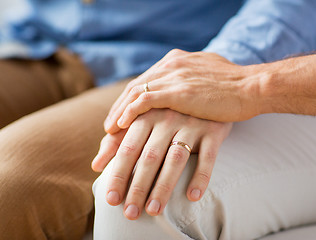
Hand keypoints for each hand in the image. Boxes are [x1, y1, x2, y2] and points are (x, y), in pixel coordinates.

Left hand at [92, 109, 231, 219]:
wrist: (208, 91)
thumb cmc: (169, 112)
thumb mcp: (144, 119)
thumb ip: (119, 140)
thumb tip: (96, 165)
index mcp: (147, 115)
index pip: (128, 149)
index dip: (118, 175)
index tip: (111, 199)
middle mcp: (168, 118)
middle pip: (150, 157)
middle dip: (138, 187)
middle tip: (130, 213)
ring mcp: (191, 124)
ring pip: (175, 159)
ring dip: (164, 187)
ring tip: (154, 210)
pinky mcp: (213, 131)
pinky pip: (208, 156)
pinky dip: (201, 176)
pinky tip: (192, 197)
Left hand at [104, 49, 260, 133]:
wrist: (253, 87)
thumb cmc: (233, 87)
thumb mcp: (205, 76)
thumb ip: (189, 80)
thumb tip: (182, 93)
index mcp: (175, 61)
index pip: (143, 81)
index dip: (128, 100)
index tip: (119, 118)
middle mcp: (171, 65)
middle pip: (134, 87)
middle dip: (118, 109)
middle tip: (108, 128)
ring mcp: (175, 77)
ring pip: (135, 94)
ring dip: (119, 114)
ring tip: (109, 132)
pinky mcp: (181, 92)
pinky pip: (146, 101)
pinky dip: (131, 113)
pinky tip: (122, 127)